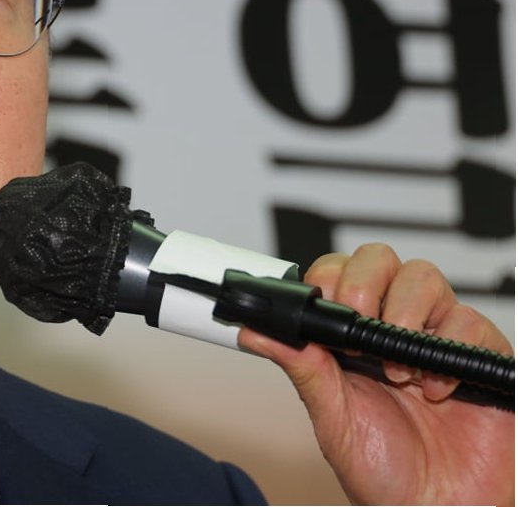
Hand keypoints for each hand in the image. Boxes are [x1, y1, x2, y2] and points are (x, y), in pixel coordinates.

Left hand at [239, 243, 514, 505]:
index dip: (328, 279)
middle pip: (380, 259)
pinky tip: (434, 389)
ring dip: (404, 315)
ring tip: (396, 370)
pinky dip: (448, 350)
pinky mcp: (477, 355)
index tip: (322, 307)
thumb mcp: (331, 417)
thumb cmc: (383, 470)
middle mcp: (391, 329)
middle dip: (363, 284)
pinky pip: (468, 321)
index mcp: (350, 337)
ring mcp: (434, 338)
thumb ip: (301, 368)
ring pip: (424, 278)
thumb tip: (254, 330)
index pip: (336, 274)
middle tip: (357, 323)